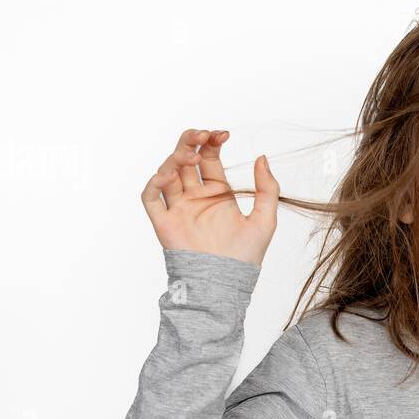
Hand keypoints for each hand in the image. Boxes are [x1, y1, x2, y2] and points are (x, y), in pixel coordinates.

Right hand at [141, 128, 279, 266]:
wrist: (225, 284)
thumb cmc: (246, 257)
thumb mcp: (265, 219)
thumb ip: (267, 189)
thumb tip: (262, 157)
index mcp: (217, 193)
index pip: (209, 158)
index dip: (212, 142)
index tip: (222, 134)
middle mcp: (195, 197)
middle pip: (186, 159)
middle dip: (191, 141)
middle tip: (203, 134)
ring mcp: (178, 208)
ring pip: (167, 172)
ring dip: (175, 157)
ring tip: (192, 156)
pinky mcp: (164, 222)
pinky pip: (151, 197)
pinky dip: (155, 182)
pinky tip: (169, 174)